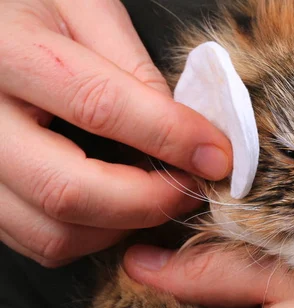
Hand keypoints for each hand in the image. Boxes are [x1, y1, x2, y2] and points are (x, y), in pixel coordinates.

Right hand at [0, 0, 231, 265]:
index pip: (99, 106)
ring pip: (53, 232)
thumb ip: (132, 66)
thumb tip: (183, 130)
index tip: (216, 155)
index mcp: (8, 53)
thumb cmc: (33, 9)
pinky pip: (40, 242)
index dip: (170, 136)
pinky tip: (117, 206)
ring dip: (123, 226)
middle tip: (190, 188)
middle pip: (68, 190)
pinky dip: (92, 236)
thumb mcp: (83, 8)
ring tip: (156, 195)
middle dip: (149, 201)